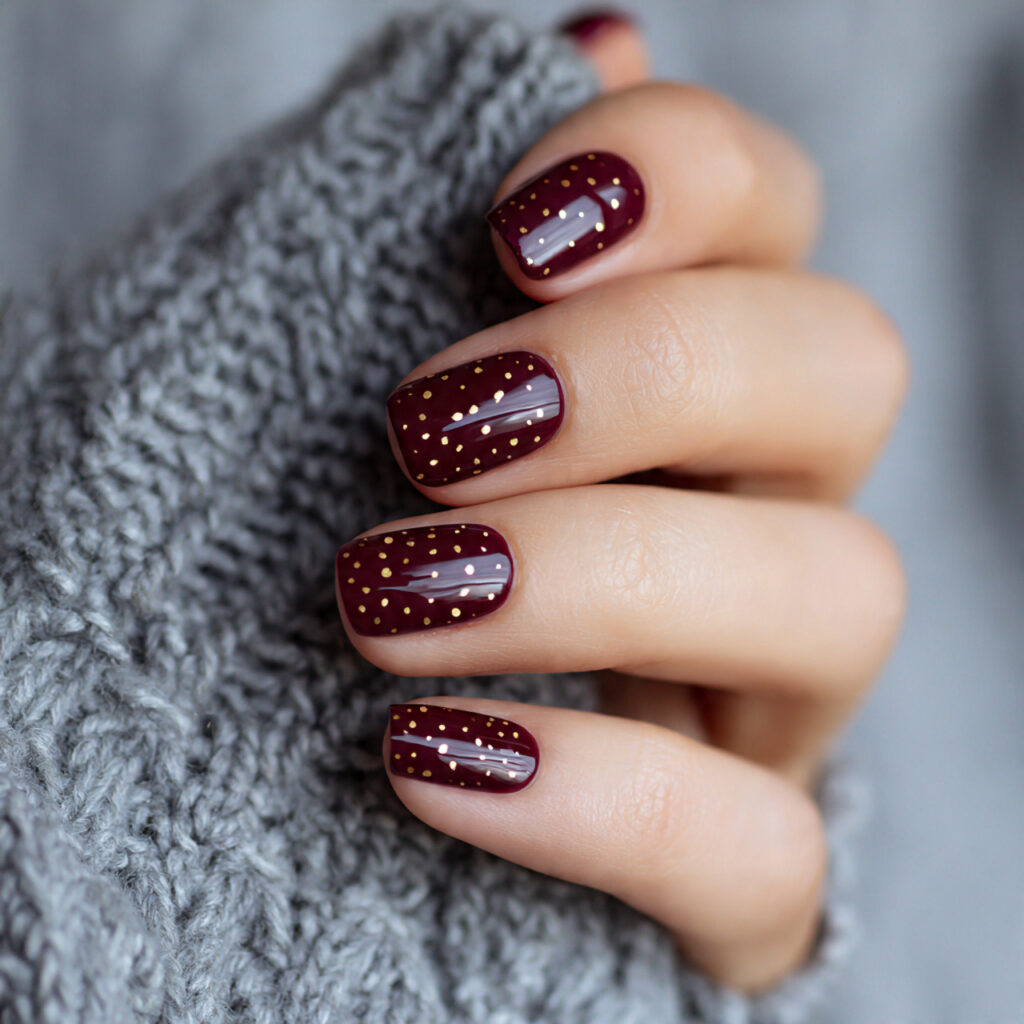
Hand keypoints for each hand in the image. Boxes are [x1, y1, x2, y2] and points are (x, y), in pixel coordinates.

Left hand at [334, 18, 905, 990]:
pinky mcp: (737, 870)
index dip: (685, 177)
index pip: (775, 214)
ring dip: (609, 575)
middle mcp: (763, 514)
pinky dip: (604, 795)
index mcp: (683, 380)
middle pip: (845, 375)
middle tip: (429, 427)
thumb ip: (445, 210)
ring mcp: (767, 699)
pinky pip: (763, 850)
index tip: (514, 224)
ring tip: (388, 598)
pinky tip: (428, 756)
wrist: (268, 772)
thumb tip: (593, 39)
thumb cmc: (291, 537)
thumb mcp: (335, 366)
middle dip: (649, 377)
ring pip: (845, 600)